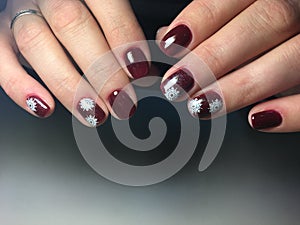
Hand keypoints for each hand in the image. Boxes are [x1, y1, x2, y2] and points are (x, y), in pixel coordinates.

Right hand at [0, 0, 149, 126]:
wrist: (42, 2)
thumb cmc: (83, 10)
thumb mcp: (105, 12)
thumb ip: (121, 35)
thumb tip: (142, 73)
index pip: (107, 7)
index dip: (124, 40)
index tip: (139, 71)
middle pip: (71, 25)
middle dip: (101, 71)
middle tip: (121, 102)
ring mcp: (19, 10)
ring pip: (36, 43)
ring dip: (68, 86)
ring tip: (94, 113)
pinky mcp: (0, 32)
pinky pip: (1, 58)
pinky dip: (20, 86)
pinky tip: (46, 107)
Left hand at [157, 0, 299, 132]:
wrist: (297, 39)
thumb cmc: (263, 30)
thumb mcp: (238, 15)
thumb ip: (209, 22)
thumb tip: (168, 37)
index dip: (202, 18)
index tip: (170, 45)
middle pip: (269, 20)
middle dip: (215, 57)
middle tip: (179, 85)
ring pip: (295, 54)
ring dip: (243, 85)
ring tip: (203, 105)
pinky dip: (293, 112)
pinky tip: (257, 120)